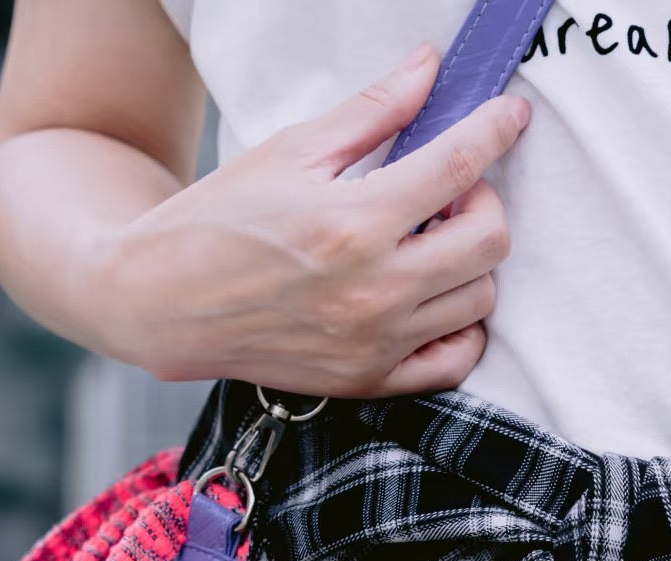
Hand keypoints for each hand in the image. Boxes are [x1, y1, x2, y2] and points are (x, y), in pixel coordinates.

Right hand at [98, 46, 526, 397]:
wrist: (162, 304)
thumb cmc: (217, 221)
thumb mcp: (291, 152)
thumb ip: (372, 113)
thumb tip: (429, 70)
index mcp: (354, 222)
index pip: (462, 166)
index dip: (497, 129)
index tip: (508, 115)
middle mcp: (372, 291)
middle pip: (490, 239)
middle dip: (484, 200)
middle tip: (450, 190)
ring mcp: (372, 344)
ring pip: (480, 298)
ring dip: (470, 261)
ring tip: (429, 241)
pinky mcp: (364, 381)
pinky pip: (455, 361)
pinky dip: (461, 328)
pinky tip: (433, 298)